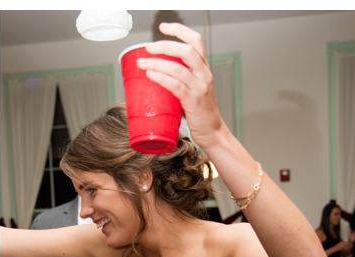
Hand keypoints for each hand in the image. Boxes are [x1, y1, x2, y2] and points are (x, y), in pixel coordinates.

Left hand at [139, 23, 222, 145]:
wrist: (212, 132)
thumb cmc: (199, 113)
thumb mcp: (191, 91)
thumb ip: (177, 82)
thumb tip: (154, 79)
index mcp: (203, 68)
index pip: (195, 41)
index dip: (179, 31)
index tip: (163, 27)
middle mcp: (204, 74)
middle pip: (186, 50)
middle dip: (165, 45)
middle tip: (148, 48)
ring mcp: (200, 87)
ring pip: (178, 67)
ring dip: (158, 63)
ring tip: (143, 63)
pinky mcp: (194, 101)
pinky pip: (176, 85)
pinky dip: (162, 78)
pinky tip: (151, 76)